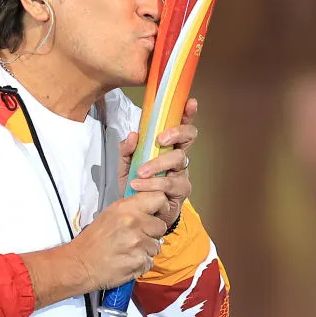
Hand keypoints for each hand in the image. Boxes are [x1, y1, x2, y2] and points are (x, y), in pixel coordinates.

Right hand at [67, 191, 168, 289]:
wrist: (81, 264)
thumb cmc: (93, 239)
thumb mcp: (110, 214)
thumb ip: (132, 209)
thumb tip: (152, 208)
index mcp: (126, 208)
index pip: (159, 197)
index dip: (161, 206)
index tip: (156, 213)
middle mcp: (134, 222)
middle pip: (161, 226)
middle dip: (153, 233)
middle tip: (137, 237)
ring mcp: (138, 243)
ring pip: (157, 246)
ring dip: (146, 250)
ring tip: (129, 250)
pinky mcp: (139, 261)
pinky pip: (150, 261)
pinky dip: (141, 263)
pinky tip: (127, 260)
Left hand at [120, 98, 197, 229]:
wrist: (136, 213)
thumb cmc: (136, 185)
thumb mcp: (125, 165)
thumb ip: (127, 150)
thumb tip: (133, 134)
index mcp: (167, 147)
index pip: (180, 126)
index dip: (187, 114)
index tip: (190, 102)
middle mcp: (178, 157)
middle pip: (188, 137)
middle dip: (176, 133)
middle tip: (159, 139)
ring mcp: (182, 174)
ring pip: (178, 160)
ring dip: (158, 164)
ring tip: (140, 172)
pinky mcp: (181, 191)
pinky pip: (170, 183)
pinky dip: (153, 183)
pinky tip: (138, 185)